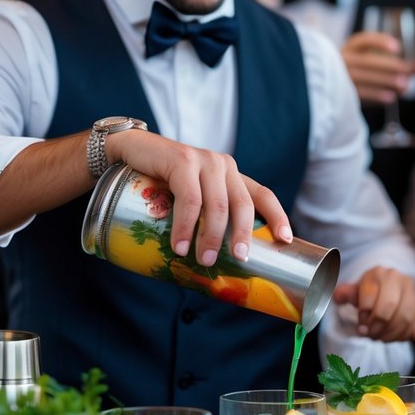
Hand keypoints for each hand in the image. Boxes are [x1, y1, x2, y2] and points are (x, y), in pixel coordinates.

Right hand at [108, 128, 291, 266]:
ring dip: (211, 237)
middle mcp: (223, 165)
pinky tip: (179, 245)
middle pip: (243, 204)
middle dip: (242, 235)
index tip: (285, 240)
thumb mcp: (191, 197)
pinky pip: (190, 199)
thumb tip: (211, 263)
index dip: (277, 217)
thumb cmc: (160, 182)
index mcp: (231, 176)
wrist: (129, 152)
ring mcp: (204, 161)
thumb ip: (204, 216)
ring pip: (217, 205)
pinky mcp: (182, 160)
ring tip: (204, 260)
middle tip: (239, 259)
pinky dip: (185, 226)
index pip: (262, 195)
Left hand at [333, 266, 414, 342]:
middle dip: (377, 327)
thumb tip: (338, 296)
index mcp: (378, 273)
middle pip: (389, 308)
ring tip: (379, 337)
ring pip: (404, 318)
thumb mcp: (354, 293)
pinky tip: (393, 337)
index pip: (370, 298)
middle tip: (370, 335)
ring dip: (390, 333)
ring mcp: (413, 291)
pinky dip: (404, 336)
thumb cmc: (368, 294)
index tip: (360, 327)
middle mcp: (399, 278)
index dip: (364, 317)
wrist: (388, 291)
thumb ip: (343, 294)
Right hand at [341, 31, 414, 104]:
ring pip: (363, 78)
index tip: (397, 48)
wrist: (342, 93)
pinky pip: (359, 95)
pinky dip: (376, 96)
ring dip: (385, 82)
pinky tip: (390, 98)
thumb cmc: (371, 77)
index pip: (364, 40)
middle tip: (407, 71)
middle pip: (367, 62)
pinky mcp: (342, 95)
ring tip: (404, 86)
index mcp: (352, 48)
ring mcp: (340, 78)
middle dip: (389, 67)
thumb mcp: (386, 67)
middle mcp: (343, 60)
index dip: (380, 42)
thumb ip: (409, 66)